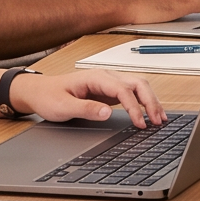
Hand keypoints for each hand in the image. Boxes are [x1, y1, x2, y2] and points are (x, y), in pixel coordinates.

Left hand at [7, 70, 167, 127]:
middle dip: (151, 102)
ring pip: (138, 87)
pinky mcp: (109, 92)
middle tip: (158, 121)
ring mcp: (109, 84)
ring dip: (151, 101)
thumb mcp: (63, 107)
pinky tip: (149, 114)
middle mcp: (106, 77)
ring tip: (160, 119)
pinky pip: (132, 94)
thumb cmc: (49, 96)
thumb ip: (86, 109)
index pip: (123, 89)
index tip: (139, 123)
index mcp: (96, 78)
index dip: (134, 107)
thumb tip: (108, 112)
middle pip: (138, 84)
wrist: (39, 92)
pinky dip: (144, 103)